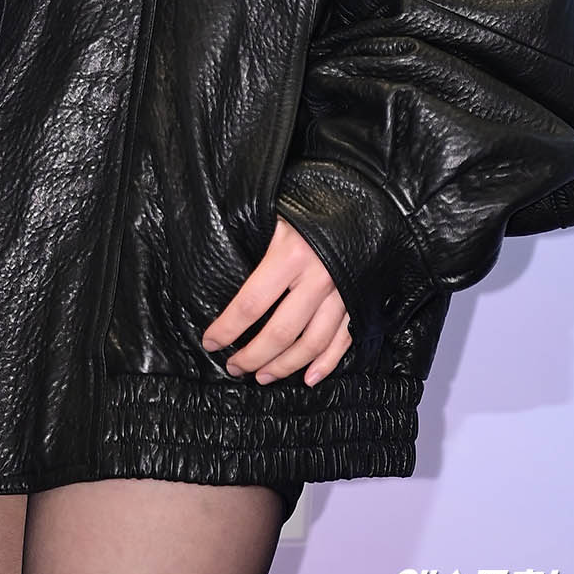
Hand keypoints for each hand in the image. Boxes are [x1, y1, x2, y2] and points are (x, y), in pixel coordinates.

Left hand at [201, 216, 351, 385]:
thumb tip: (214, 254)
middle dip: (253, 356)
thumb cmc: (310, 200)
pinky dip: (326, 364)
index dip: (227, 328)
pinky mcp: (358, 299)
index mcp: (290, 254)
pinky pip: (342, 341)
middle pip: (280, 333)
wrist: (363, 195)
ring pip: (311, 344)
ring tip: (262, 376)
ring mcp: (341, 292)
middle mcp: (318, 278)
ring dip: (285, 366)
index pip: (251, 304)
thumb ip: (247, 232)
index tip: (211, 341)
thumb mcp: (273, 209)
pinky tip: (308, 378)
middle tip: (234, 367)